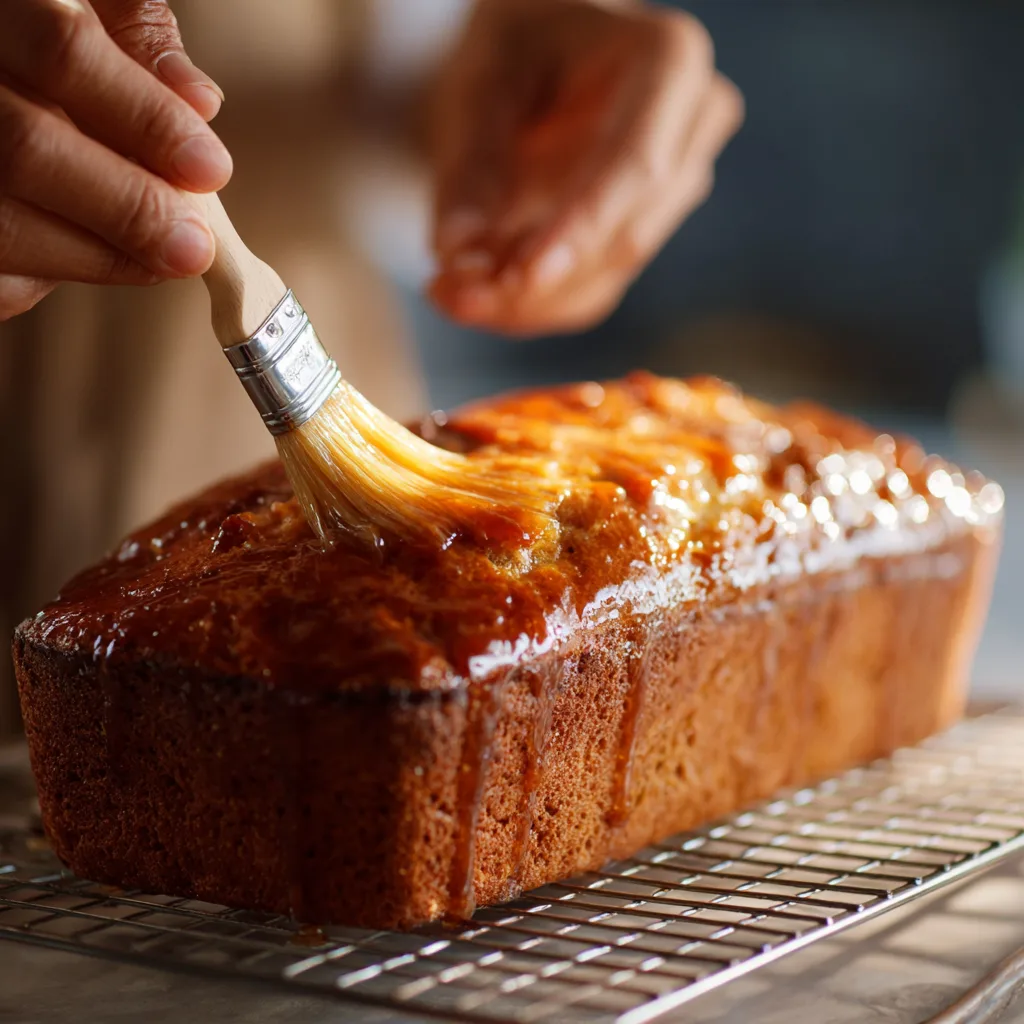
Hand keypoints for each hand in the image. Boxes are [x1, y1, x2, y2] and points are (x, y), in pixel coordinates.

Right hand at [0, 0, 230, 320]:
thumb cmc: (39, 60)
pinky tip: (98, 260)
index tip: (211, 168)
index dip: (147, 118)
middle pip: (26, 146)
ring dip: (102, 256)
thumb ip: (135, 38)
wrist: (0, 99)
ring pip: (5, 222)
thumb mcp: (85, 11)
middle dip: (129, 206)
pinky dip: (50, 278)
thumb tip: (200, 101)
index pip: (64, 51)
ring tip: (164, 258)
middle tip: (194, 244)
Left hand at [429, 0, 742, 335]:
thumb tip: (457, 247)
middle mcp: (691, 132)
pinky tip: (471, 294)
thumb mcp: (483, 77)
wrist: (533, 55)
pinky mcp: (638, 236)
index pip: (634, 165)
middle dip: (534, 282)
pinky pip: (588, 295)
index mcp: (669, 62)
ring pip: (603, 279)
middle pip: (622, 236)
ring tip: (445, 290)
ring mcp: (674, 191)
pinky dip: (528, 307)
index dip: (581, 229)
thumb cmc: (516, 44)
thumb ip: (472, 161)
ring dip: (522, 303)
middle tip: (447, 291)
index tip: (524, 277)